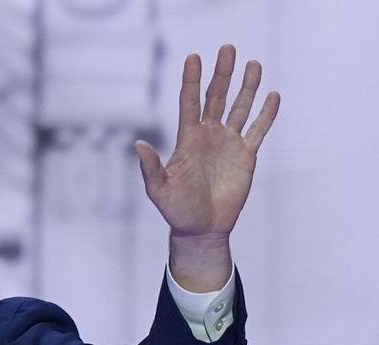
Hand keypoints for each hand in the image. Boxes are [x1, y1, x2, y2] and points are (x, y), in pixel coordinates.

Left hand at [134, 44, 279, 290]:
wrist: (201, 229)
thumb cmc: (176, 210)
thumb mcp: (159, 189)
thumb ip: (150, 167)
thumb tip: (138, 145)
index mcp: (187, 139)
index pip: (189, 102)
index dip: (191, 80)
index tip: (194, 57)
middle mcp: (208, 136)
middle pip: (216, 97)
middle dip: (222, 73)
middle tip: (227, 48)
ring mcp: (228, 144)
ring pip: (239, 108)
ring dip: (247, 87)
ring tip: (253, 64)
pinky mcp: (246, 157)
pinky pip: (258, 130)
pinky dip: (266, 114)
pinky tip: (273, 95)